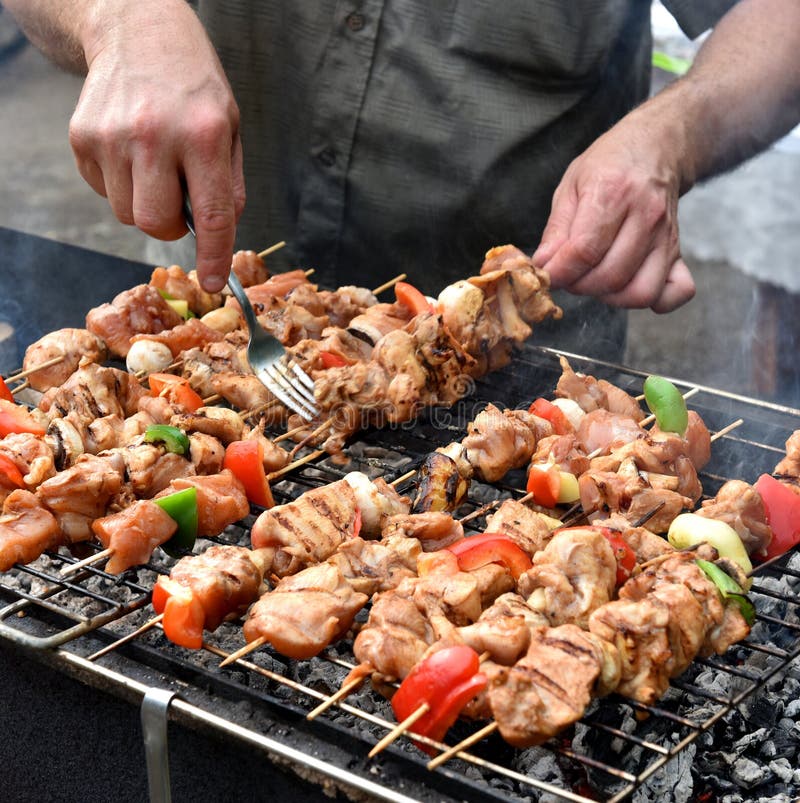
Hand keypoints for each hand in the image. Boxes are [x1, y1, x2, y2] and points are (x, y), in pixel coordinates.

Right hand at [68, 0, 243, 291]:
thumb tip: (221, 235)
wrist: (137, 30)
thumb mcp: (230, 127)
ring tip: (155, 164)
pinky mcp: (82, 136)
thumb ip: (229, 185)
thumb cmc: (193, 86)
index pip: (211, 215)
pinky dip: (122, 185)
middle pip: (156, 223)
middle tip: (180, 204)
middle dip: (171, 227)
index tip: (213, 284)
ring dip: (146, 203)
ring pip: (128, 214)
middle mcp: (154, 135)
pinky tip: (132, 151)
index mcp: (204, 135)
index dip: (213, 257)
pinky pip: (105, 191)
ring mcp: (111, 135)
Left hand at [533, 116, 695, 312]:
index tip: (548, 274)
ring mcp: (666, 236)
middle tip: (570, 275)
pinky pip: (677, 292)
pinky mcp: (678, 251)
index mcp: (614, 192)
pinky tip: (631, 288)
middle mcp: (646, 215)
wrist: (656, 146)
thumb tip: (542, 266)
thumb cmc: (609, 165)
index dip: (560, 272)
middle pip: (610, 276)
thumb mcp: (571, 186)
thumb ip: (556, 230)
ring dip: (610, 297)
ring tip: (595, 280)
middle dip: (580, 286)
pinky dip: (656, 301)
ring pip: (640, 292)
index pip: (584, 251)